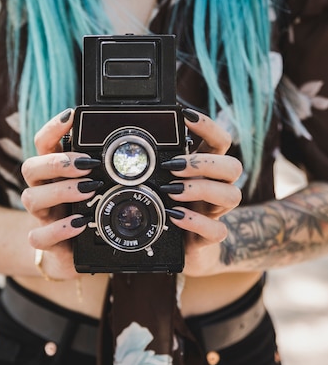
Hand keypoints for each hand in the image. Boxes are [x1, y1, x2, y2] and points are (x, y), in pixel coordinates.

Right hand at [21, 109, 101, 279]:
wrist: (70, 253)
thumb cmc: (85, 211)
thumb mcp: (97, 186)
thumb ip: (105, 169)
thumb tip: (134, 147)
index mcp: (53, 172)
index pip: (44, 143)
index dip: (53, 127)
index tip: (72, 115)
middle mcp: (42, 190)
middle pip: (31, 167)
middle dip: (58, 162)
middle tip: (86, 164)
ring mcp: (41, 216)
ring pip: (31, 198)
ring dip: (61, 191)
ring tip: (88, 190)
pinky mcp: (44, 241)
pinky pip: (39, 236)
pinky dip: (59, 229)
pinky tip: (78, 224)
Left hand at [162, 109, 242, 276]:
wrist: (187, 249)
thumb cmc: (173, 207)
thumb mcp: (164, 182)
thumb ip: (156, 164)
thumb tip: (129, 141)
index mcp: (207, 170)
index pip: (220, 141)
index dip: (209, 126)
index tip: (186, 115)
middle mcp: (218, 188)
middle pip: (234, 166)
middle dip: (204, 163)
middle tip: (173, 166)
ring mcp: (216, 213)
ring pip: (232, 195)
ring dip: (200, 189)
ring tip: (172, 191)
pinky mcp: (210, 238)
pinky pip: (217, 230)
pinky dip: (195, 222)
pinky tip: (175, 216)